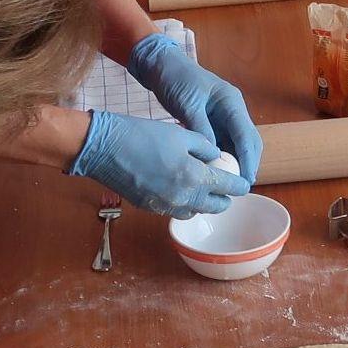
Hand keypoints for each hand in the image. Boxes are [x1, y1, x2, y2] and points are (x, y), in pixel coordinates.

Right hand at [67, 110, 248, 217]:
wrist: (103, 148)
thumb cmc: (143, 135)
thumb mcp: (181, 135)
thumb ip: (205, 148)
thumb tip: (218, 157)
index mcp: (195, 177)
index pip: (228, 188)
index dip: (239, 185)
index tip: (243, 183)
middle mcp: (183, 197)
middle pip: (215, 206)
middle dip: (224, 198)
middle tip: (226, 189)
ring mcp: (165, 205)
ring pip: (195, 211)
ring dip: (204, 203)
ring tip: (205, 190)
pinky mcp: (149, 208)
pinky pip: (175, 211)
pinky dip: (184, 204)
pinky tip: (182, 190)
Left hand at [126, 31, 262, 185]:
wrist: (163, 67)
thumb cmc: (176, 80)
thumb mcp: (187, 105)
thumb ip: (201, 129)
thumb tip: (213, 156)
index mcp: (231, 102)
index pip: (246, 135)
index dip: (249, 158)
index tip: (247, 179)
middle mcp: (233, 110)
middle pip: (249, 140)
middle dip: (249, 163)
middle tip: (242, 186)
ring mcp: (226, 115)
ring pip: (239, 143)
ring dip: (238, 162)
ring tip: (232, 184)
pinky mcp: (215, 121)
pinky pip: (225, 142)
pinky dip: (225, 157)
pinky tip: (219, 172)